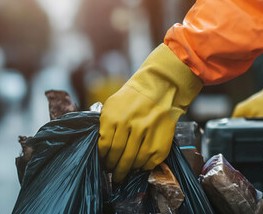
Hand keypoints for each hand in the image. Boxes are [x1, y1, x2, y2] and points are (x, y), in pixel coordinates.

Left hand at [98, 44, 201, 181]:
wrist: (160, 88)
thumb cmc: (132, 98)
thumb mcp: (111, 105)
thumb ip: (104, 125)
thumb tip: (101, 148)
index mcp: (114, 117)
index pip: (105, 146)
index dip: (103, 158)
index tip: (103, 162)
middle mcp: (130, 126)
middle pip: (119, 156)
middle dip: (114, 169)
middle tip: (113, 174)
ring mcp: (147, 134)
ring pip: (134, 161)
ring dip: (128, 169)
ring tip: (124, 171)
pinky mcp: (161, 141)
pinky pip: (150, 162)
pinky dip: (143, 167)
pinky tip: (139, 164)